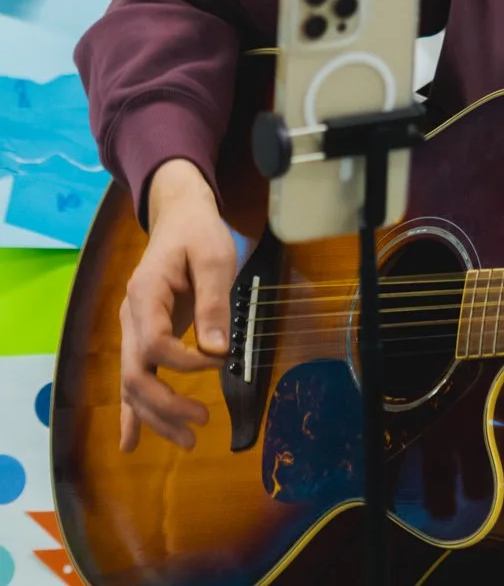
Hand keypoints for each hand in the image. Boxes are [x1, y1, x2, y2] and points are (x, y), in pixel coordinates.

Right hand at [118, 159, 237, 452]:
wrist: (179, 215)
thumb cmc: (198, 232)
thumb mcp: (214, 257)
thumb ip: (213, 303)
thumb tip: (217, 351)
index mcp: (145, 295)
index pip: (153, 344)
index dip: (184, 362)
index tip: (217, 363)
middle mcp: (130, 317)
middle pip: (135, 374)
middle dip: (165, 405)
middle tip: (202, 422)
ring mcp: (131, 329)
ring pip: (132, 383)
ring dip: (156, 415)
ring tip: (188, 440)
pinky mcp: (141, 336)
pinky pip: (132, 378)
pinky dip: (131, 412)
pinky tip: (131, 443)